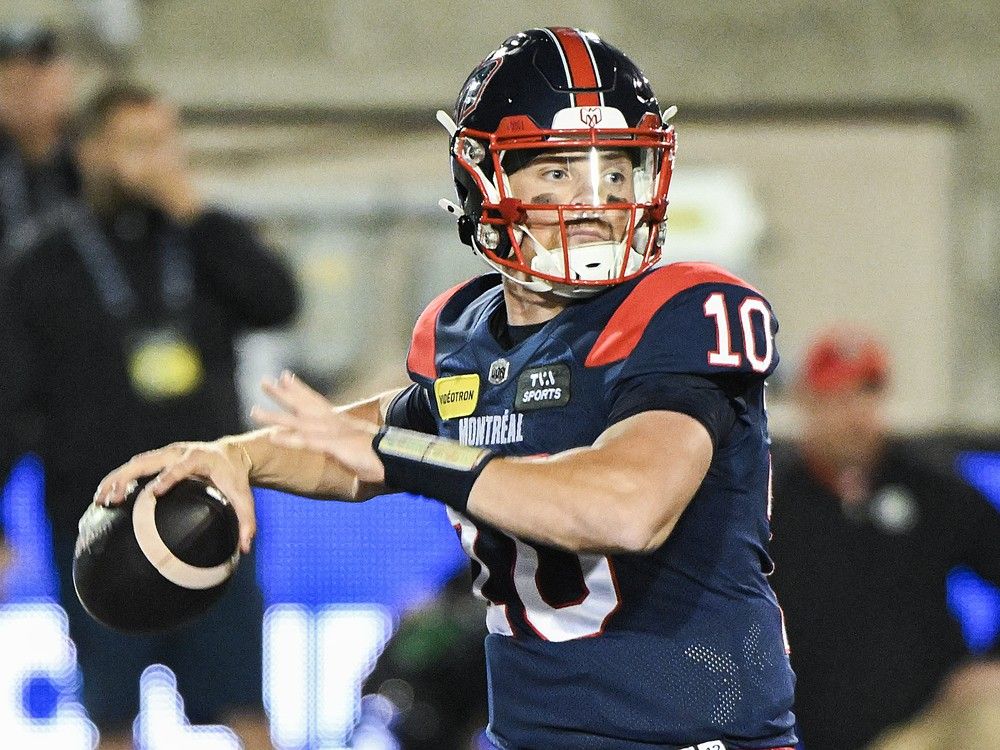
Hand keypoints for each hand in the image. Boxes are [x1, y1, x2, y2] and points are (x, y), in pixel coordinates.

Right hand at [93, 441, 256, 552]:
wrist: (231, 454)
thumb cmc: (235, 477)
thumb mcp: (243, 498)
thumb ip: (247, 521)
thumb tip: (246, 548)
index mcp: (200, 459)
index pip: (182, 467)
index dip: (169, 478)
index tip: (155, 492)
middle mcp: (180, 452)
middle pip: (148, 461)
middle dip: (128, 478)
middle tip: (113, 498)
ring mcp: (166, 453)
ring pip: (136, 463)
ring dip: (116, 479)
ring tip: (99, 500)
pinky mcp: (159, 457)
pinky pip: (134, 466)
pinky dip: (117, 478)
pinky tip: (103, 496)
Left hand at [250, 371, 384, 483]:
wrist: (395, 458)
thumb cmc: (382, 454)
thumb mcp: (361, 446)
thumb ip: (349, 445)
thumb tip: (344, 448)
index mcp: (339, 421)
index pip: (315, 401)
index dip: (300, 389)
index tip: (285, 377)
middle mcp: (333, 422)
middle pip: (303, 404)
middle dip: (282, 393)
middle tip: (263, 381)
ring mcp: (332, 433)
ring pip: (298, 422)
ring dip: (275, 417)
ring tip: (253, 411)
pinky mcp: (333, 445)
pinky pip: (306, 441)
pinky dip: (289, 439)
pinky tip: (272, 437)